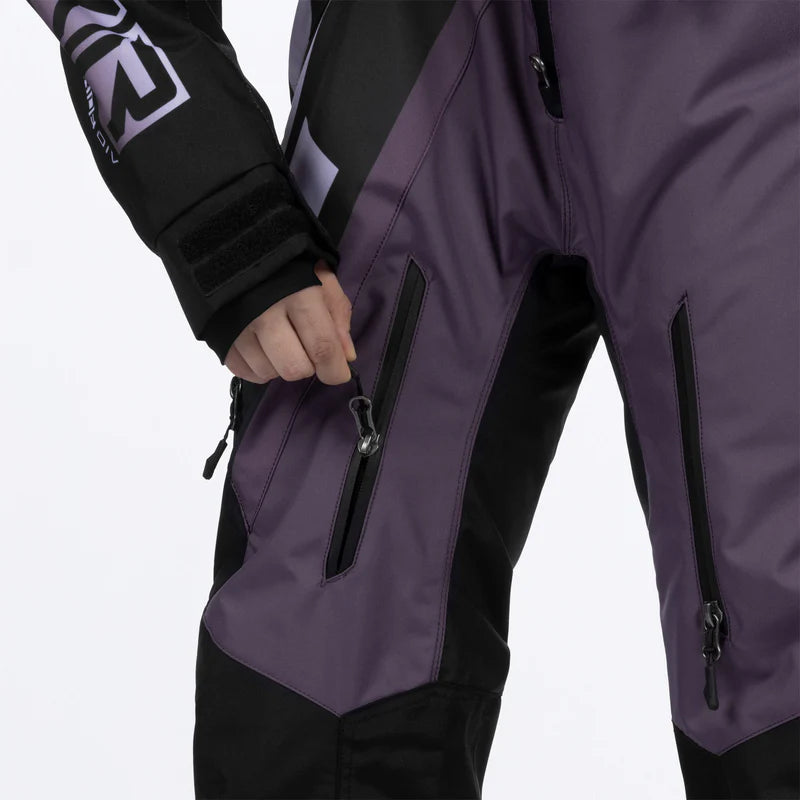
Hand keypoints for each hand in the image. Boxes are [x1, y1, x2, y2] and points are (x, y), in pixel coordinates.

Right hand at [224, 260, 355, 384]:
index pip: (322, 347)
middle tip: (306, 349)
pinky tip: (264, 350)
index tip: (339, 373)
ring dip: (281, 366)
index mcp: (299, 294)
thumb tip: (346, 356)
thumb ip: (337, 315)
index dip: (334, 369)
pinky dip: (259, 369)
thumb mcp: (322, 277)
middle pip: (294, 368)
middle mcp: (266, 313)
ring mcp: (238, 326)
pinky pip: (245, 373)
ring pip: (269, 373)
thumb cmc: (288, 262)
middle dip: (308, 367)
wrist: (232, 245)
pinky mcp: (219, 337)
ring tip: (282, 343)